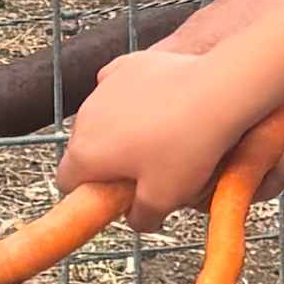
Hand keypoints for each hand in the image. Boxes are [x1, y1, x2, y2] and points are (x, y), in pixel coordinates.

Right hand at [58, 39, 283, 225]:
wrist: (217, 93)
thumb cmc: (187, 148)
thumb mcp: (165, 199)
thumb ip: (141, 216)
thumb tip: (137, 218)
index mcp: (86, 153)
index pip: (67, 182)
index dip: (88, 193)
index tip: (115, 196)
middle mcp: (85, 118)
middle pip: (84, 148)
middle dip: (106, 161)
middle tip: (144, 171)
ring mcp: (104, 87)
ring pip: (101, 117)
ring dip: (119, 130)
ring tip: (158, 137)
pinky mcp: (126, 65)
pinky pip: (118, 88)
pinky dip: (131, 99)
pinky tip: (158, 106)